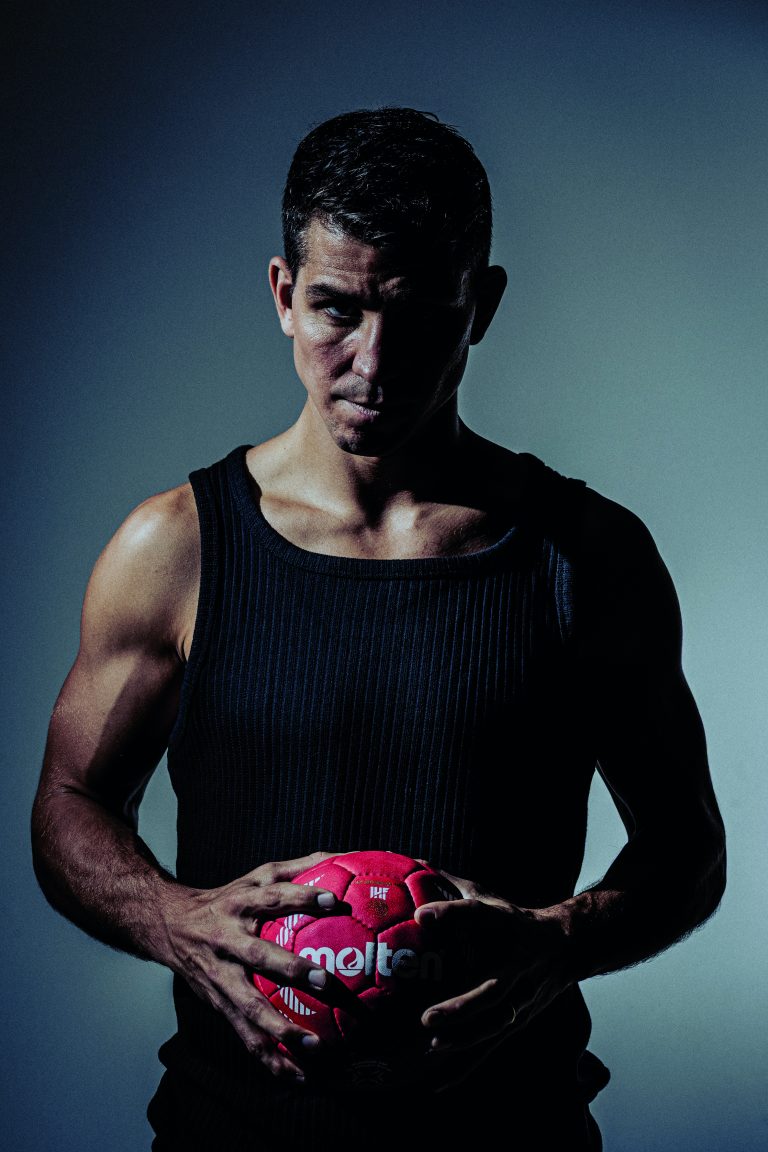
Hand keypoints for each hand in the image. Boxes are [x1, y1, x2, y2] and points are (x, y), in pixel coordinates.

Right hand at [161, 850, 345, 1081]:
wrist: (170, 926)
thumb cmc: (228, 899)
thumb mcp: (255, 875)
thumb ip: (297, 869)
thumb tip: (341, 857)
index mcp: (240, 904)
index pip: (273, 897)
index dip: (302, 897)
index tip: (334, 900)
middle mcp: (227, 941)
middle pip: (258, 955)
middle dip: (290, 969)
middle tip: (325, 980)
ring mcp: (220, 977)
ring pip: (247, 1007)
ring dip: (280, 1029)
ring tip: (315, 1046)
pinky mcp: (217, 1005)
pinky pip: (244, 1036)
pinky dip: (269, 1059)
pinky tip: (298, 1076)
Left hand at [413, 867, 574, 1089]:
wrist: (570, 946)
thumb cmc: (517, 921)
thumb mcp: (492, 899)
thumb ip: (455, 889)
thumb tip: (417, 866)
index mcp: (511, 929)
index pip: (479, 917)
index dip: (451, 914)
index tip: (421, 915)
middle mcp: (520, 968)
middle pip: (492, 990)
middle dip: (461, 1006)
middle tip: (427, 1015)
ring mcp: (523, 999)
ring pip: (495, 1025)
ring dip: (464, 1038)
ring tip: (431, 1043)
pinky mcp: (517, 1021)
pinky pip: (490, 1047)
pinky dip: (465, 1068)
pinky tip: (437, 1085)